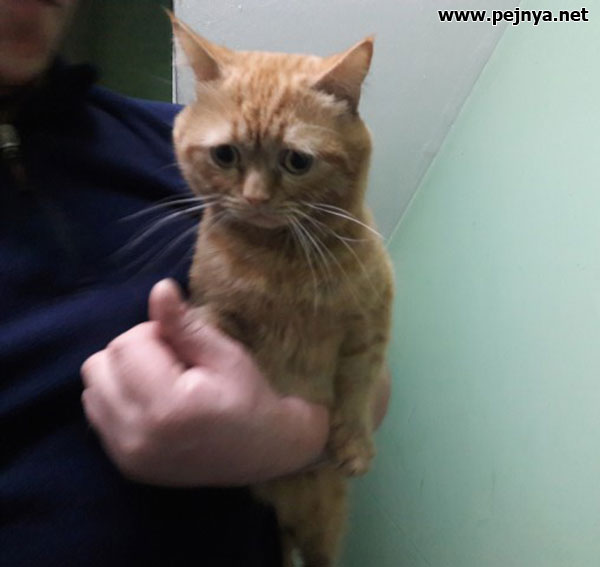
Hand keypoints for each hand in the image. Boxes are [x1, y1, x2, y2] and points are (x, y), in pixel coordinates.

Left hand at [81, 279, 329, 485]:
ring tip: (160, 383)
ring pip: (92, 388)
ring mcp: (126, 455)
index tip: (182, 348)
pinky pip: (97, 414)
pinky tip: (150, 404)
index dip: (153, 334)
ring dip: (120, 375)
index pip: (125, 345)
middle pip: (99, 365)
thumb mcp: (225, 355)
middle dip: (132, 352)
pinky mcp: (123, 465)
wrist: (260, 453)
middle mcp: (137, 436)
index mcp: (167, 406)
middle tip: (171, 364)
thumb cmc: (249, 399)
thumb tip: (159, 288)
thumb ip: (186, 326)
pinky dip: (118, 399)